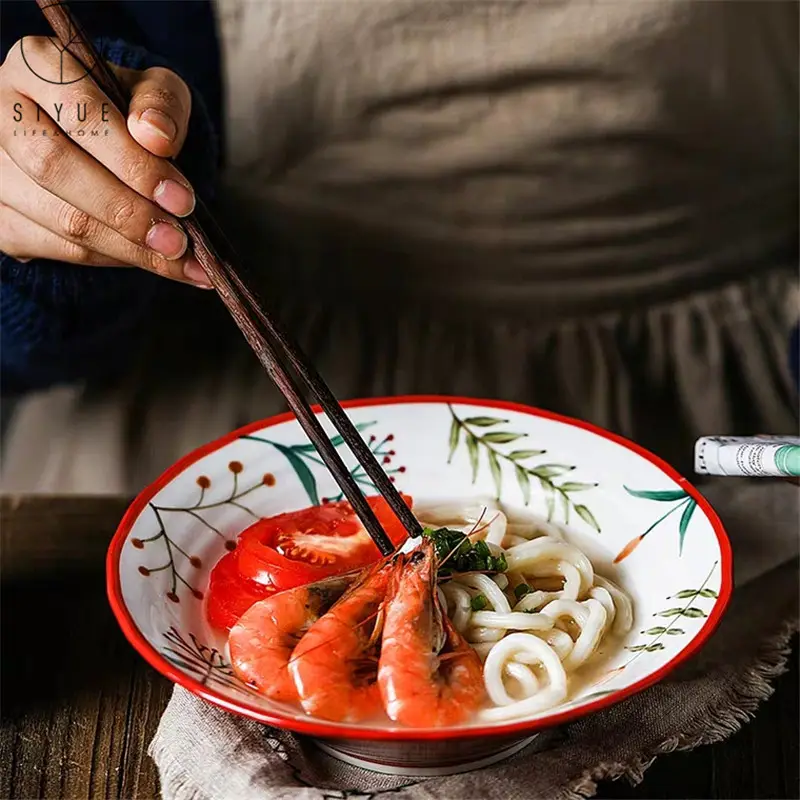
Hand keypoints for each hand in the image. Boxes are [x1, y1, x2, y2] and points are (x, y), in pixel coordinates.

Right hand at [0, 36, 210, 286]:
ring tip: (179, 260)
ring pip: (60, 219)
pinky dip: (113, 259)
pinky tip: (150, 260)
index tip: (181, 199)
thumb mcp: (156, 93)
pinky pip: (59, 249)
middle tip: (179, 241)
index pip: (81, 115)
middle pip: (56, 168)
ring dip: (128, 248)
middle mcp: (2, 111)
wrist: (104, 147)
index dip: (133, 163)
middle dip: (127, 212)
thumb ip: (162, 105)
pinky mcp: (1, 218)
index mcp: (37, 66)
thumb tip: (155, 136)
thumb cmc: (129, 113)